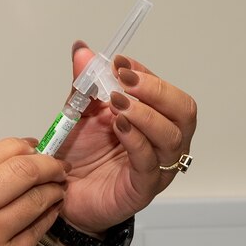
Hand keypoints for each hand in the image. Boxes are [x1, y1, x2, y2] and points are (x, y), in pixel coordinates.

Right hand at [0, 139, 69, 245]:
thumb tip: (1, 166)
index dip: (22, 146)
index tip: (34, 146)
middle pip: (22, 171)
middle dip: (48, 163)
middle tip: (57, 164)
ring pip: (36, 200)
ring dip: (53, 189)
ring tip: (58, 186)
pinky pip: (36, 232)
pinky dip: (48, 216)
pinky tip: (52, 210)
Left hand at [57, 44, 198, 234]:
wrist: (63, 196)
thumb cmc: (80, 158)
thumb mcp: (79, 113)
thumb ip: (84, 85)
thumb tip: (81, 49)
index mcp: (154, 120)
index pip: (165, 91)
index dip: (145, 73)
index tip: (119, 62)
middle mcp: (163, 142)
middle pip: (183, 111)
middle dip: (156, 90)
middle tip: (125, 79)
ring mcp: (157, 167)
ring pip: (172, 136)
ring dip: (145, 113)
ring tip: (118, 103)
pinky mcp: (143, 188)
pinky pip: (150, 162)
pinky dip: (136, 140)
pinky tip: (119, 127)